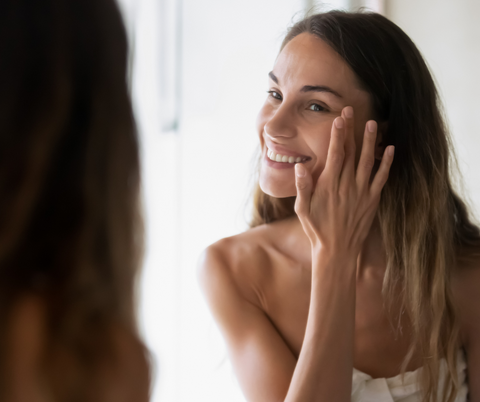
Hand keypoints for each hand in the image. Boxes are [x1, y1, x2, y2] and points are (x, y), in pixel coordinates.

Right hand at [294, 106, 393, 256]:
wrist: (337, 251)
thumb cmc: (316, 229)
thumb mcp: (302, 209)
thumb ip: (302, 187)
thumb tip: (300, 167)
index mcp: (329, 185)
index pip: (335, 154)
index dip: (338, 135)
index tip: (339, 119)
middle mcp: (347, 185)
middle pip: (351, 153)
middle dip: (351, 130)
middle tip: (352, 111)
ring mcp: (362, 192)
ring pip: (368, 161)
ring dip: (371, 142)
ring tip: (373, 123)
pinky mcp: (372, 200)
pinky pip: (381, 178)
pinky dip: (386, 163)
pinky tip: (390, 150)